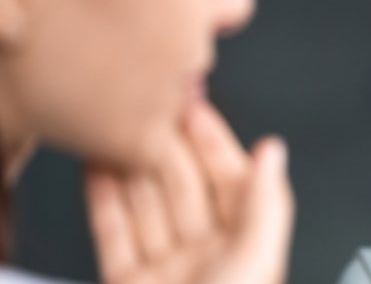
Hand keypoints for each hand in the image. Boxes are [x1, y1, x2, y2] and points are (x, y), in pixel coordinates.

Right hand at [85, 101, 294, 283]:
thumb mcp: (255, 257)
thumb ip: (264, 202)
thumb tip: (274, 149)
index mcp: (246, 246)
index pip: (230, 178)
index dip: (213, 140)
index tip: (193, 104)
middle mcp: (207, 255)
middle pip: (183, 187)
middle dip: (165, 146)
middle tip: (146, 107)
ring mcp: (167, 270)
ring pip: (146, 206)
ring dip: (130, 166)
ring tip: (115, 128)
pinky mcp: (127, 283)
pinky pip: (113, 234)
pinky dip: (102, 200)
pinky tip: (95, 168)